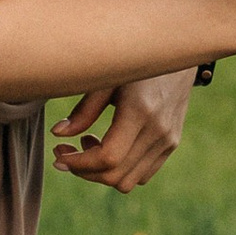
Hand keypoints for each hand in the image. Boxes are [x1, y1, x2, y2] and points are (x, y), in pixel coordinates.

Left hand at [54, 71, 193, 189]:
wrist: (176, 53)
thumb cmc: (135, 60)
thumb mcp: (106, 78)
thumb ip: (84, 110)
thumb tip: (59, 134)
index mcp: (140, 111)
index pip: (108, 157)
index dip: (78, 163)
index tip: (59, 153)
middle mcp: (158, 130)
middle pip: (115, 175)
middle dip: (83, 171)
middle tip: (65, 151)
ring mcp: (168, 139)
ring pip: (128, 181)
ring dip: (102, 173)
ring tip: (89, 145)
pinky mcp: (172, 143)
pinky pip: (143, 174)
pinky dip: (120, 170)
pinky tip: (109, 146)